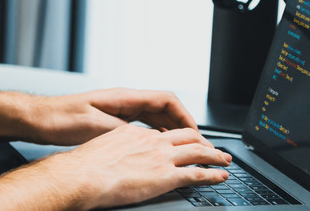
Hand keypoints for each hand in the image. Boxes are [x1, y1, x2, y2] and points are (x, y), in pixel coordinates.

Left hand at [26, 88, 198, 145]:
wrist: (40, 119)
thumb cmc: (61, 119)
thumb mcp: (96, 127)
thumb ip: (123, 131)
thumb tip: (147, 139)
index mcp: (124, 97)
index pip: (166, 100)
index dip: (185, 116)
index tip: (196, 133)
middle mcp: (124, 101)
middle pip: (164, 109)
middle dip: (182, 125)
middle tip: (197, 145)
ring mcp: (119, 110)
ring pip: (154, 118)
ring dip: (170, 131)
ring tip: (183, 148)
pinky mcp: (111, 121)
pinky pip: (142, 126)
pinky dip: (155, 136)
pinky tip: (156, 149)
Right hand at [38, 124, 230, 208]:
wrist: (84, 175)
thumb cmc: (85, 166)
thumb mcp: (100, 148)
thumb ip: (114, 150)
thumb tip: (113, 159)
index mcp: (134, 133)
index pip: (162, 132)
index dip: (176, 138)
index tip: (181, 143)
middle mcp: (151, 141)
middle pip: (186, 135)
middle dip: (203, 141)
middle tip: (212, 147)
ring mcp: (161, 157)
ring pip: (198, 151)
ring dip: (215, 156)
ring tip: (225, 160)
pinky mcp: (167, 175)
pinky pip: (198, 173)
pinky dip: (213, 174)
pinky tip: (221, 176)